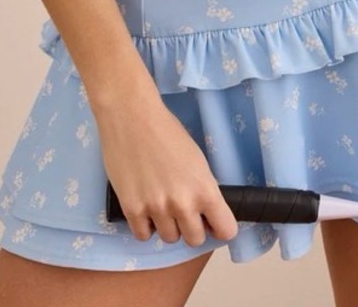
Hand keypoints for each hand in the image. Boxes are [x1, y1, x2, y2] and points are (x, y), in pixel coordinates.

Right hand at [93, 83, 239, 246]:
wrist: (132, 116)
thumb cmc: (167, 130)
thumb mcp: (197, 159)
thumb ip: (202, 188)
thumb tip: (205, 212)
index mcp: (204, 188)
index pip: (225, 229)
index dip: (221, 227)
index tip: (214, 222)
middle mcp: (183, 203)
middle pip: (195, 239)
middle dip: (192, 227)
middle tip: (185, 211)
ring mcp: (156, 208)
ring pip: (170, 238)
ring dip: (168, 225)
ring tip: (162, 204)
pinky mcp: (131, 209)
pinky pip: (144, 235)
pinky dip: (145, 225)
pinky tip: (145, 207)